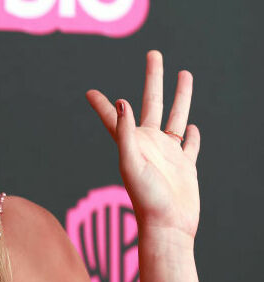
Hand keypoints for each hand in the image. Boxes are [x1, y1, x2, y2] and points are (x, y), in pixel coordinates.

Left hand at [86, 51, 200, 240]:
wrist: (168, 227)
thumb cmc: (146, 199)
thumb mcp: (131, 163)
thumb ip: (125, 133)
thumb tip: (123, 102)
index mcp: (131, 142)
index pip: (113, 116)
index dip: (101, 103)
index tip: (88, 91)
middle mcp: (148, 144)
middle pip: (151, 102)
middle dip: (153, 78)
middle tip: (154, 53)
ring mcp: (168, 154)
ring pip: (176, 116)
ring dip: (180, 96)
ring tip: (184, 73)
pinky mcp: (186, 165)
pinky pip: (190, 145)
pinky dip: (193, 135)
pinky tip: (194, 126)